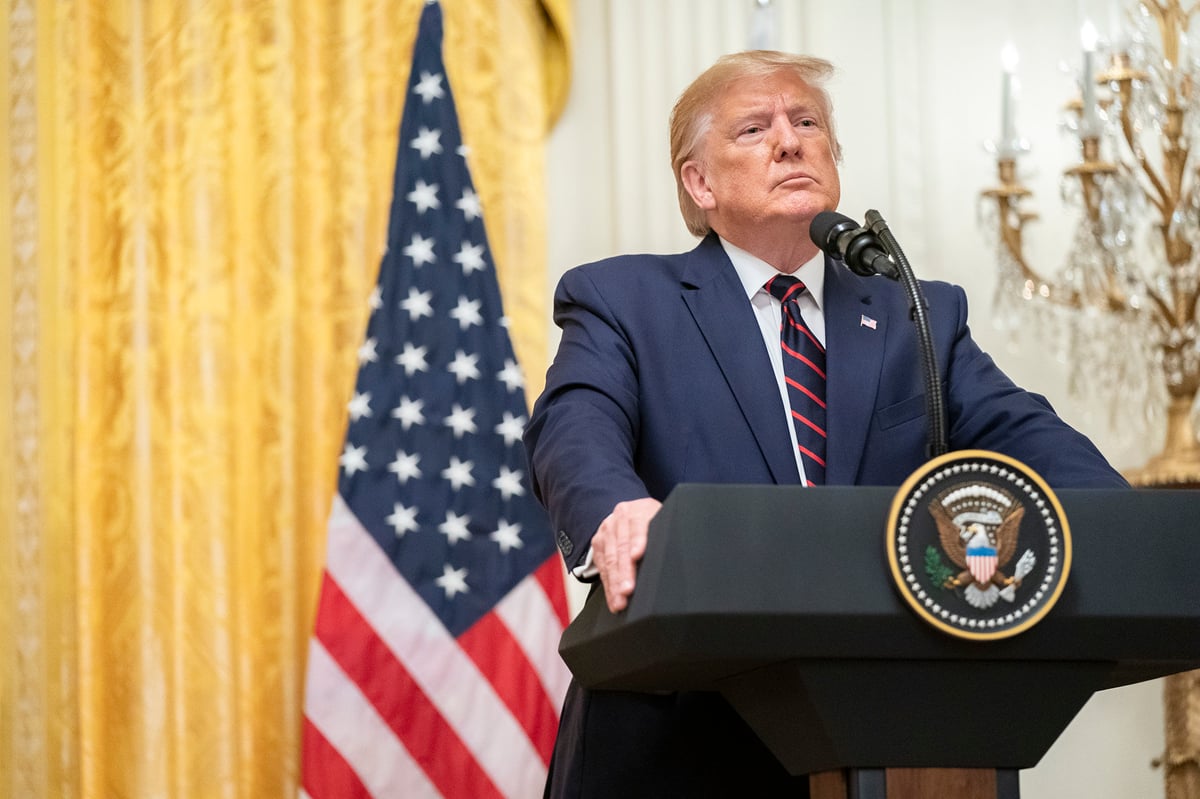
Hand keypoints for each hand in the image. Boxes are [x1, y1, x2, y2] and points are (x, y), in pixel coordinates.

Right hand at [592, 497, 661, 612]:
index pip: (638, 526)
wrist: (633, 513)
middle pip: (621, 547)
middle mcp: (620, 518)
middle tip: (627, 590)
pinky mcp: (598, 543)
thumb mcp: (663, 522)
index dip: (637, 541)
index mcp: (639, 511)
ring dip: (614, 583)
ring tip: (619, 600)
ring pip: (609, 559)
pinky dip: (608, 585)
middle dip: (624, 571)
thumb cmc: (652, 522)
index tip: (637, 555)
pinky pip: (602, 567)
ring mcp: (607, 530)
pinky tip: (613, 597)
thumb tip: (680, 552)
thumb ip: (666, 534)